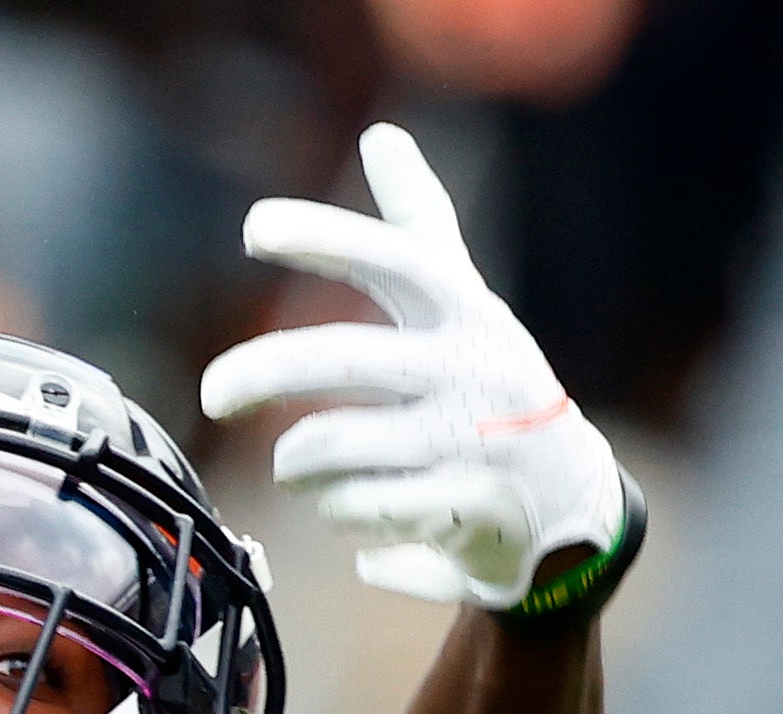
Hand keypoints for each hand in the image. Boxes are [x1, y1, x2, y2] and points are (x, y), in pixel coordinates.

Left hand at [200, 125, 625, 609]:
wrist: (571, 499)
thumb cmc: (495, 385)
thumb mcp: (466, 302)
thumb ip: (420, 225)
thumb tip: (383, 134)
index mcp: (465, 310)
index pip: (393, 258)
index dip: (324, 237)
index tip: (253, 228)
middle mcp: (472, 367)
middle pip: (341, 359)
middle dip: (260, 372)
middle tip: (211, 393)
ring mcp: (472, 439)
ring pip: (334, 444)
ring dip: (297, 461)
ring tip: (295, 465)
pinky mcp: (464, 508)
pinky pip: (359, 507)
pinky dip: (335, 508)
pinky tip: (343, 505)